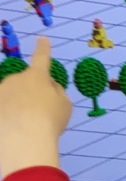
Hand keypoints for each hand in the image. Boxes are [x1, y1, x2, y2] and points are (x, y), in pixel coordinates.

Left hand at [0, 37, 71, 178]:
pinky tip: (14, 127)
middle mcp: (16, 79)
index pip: (42, 58)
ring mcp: (1, 91)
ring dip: (19, 103)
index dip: (44, 49)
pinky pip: (5, 107)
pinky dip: (9, 114)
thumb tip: (49, 86)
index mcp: (38, 76)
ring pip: (13, 94)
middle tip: (41, 111)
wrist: (23, 140)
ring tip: (27, 123)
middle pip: (26, 81)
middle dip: (32, 91)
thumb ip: (57, 91)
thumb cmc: (49, 120)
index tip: (42, 40)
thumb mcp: (65, 105)